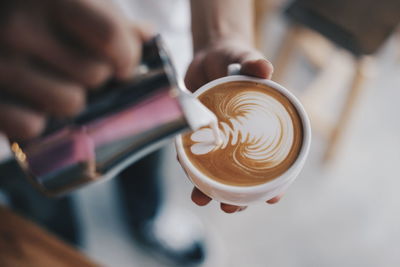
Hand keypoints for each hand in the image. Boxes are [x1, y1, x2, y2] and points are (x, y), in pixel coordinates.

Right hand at [0, 0, 143, 139]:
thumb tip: (147, 36)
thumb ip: (109, 19)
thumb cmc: (34, 10)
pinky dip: (38, 122)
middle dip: (98, 78)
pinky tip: (32, 103)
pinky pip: (31, 127)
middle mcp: (19, 25)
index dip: (127, 57)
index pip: (112, 36)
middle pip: (96, 74)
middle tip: (82, 70)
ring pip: (70, 103)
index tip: (123, 66)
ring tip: (57, 85)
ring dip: (71, 100)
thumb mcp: (73, 1)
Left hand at [184, 39, 280, 212]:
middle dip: (238, 197)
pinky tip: (186, 170)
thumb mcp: (245, 59)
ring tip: (201, 199)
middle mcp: (242, 137)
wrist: (209, 56)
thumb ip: (254, 63)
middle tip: (229, 209)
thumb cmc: (234, 59)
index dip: (276, 184)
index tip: (271, 200)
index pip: (276, 160)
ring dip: (210, 189)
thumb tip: (265, 69)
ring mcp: (220, 138)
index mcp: (261, 126)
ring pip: (218, 170)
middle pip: (244, 174)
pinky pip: (195, 153)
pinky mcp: (199, 133)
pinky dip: (190, 164)